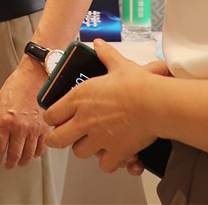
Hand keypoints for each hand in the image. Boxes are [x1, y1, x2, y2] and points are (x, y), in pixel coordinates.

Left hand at [0, 59, 48, 169]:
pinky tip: (33, 154)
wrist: (37, 74)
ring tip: (19, 163)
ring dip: (23, 161)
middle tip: (7, 166)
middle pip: (14, 154)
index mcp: (6, 120)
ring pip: (29, 154)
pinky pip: (41, 146)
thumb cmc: (18, 83)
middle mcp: (20, 127)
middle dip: (9, 163)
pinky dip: (37, 153)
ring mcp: (34, 128)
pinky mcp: (46, 127)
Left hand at [45, 40, 160, 173]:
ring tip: (93, 142)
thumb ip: (106, 55)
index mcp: (79, 98)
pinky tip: (114, 153)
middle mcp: (84, 120)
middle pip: (56, 140)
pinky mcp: (115, 151)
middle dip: (57, 140)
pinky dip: (109, 161)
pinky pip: (104, 164)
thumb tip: (99, 44)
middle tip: (64, 138)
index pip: (51, 114)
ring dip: (85, 149)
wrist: (156, 103)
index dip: (52, 118)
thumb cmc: (138, 84)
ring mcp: (98, 138)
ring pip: (79, 153)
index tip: (56, 118)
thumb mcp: (119, 65)